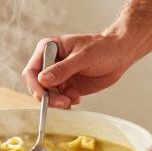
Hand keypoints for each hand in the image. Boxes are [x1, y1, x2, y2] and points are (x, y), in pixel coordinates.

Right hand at [20, 34, 137, 107]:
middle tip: (63, 102)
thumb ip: (63, 69)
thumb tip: (42, 80)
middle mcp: (50, 63)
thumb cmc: (102, 48)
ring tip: (72, 99)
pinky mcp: (67, 86)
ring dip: (58, 101)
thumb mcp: (83, 57)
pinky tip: (76, 97)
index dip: (34, 85)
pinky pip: (59, 99)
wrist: (119, 55)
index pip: (32, 70)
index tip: (43, 96)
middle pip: (38, 86)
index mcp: (48, 49)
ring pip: (48, 95)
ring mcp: (58, 76)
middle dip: (48, 97)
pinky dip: (66, 102)